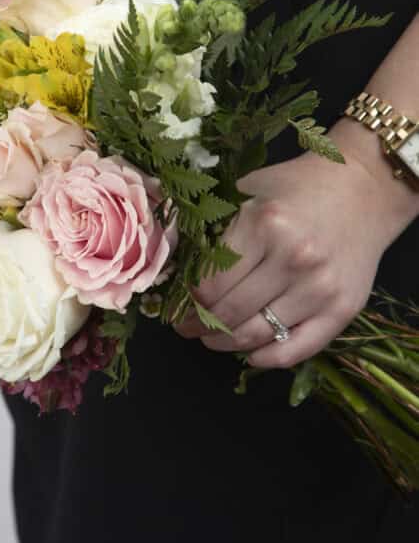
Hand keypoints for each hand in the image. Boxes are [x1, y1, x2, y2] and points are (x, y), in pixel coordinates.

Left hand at [175, 121, 415, 368]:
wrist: (364, 188)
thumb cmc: (299, 184)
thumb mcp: (249, 190)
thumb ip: (216, 223)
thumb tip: (179, 263)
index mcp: (264, 225)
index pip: (210, 283)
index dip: (187, 299)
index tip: (178, 302)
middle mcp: (293, 259)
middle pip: (229, 312)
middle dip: (199, 325)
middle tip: (187, 327)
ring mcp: (320, 288)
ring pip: (257, 335)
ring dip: (226, 344)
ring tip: (211, 340)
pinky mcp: (342, 310)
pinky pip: (297, 349)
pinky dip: (267, 358)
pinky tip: (249, 354)